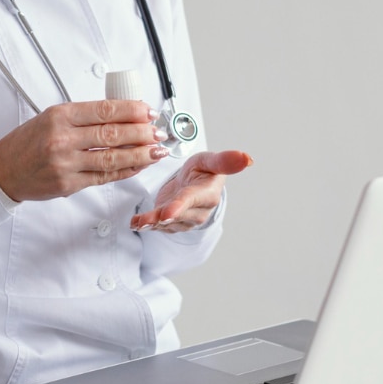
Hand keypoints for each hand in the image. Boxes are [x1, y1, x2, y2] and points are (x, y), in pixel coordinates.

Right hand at [0, 100, 168, 202]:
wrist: (4, 170)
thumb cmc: (28, 142)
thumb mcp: (50, 117)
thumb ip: (83, 116)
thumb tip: (122, 114)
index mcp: (59, 116)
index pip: (105, 110)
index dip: (132, 111)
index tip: (148, 111)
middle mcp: (63, 138)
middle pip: (112, 134)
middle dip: (141, 133)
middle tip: (158, 131)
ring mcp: (66, 164)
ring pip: (112, 158)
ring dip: (139, 154)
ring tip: (156, 150)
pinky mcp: (69, 184)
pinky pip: (104, 177)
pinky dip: (125, 171)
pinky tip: (138, 165)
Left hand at [130, 150, 253, 232]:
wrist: (196, 181)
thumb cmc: (204, 170)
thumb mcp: (211, 160)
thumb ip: (225, 160)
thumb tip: (247, 158)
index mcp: (207, 193)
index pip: (191, 200)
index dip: (179, 207)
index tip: (167, 213)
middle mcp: (197, 210)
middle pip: (176, 215)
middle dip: (159, 218)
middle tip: (144, 221)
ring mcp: (185, 219)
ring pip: (166, 223)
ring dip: (150, 223)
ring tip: (137, 222)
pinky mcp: (173, 222)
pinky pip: (159, 225)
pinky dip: (145, 224)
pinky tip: (135, 223)